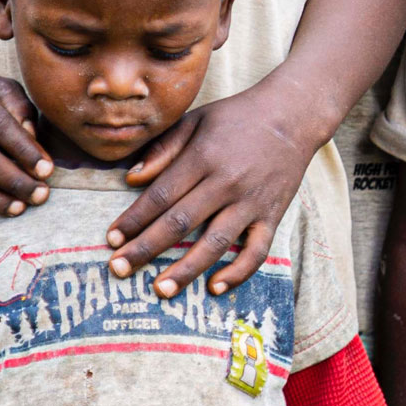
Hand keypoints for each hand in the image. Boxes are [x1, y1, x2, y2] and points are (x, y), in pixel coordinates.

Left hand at [106, 86, 321, 297]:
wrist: (294, 115)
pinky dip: (238, 272)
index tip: (111, 239)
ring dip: (186, 269)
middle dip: (145, 248)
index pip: (160, 195)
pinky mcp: (273, 215)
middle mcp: (226, 182)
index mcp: (203, 157)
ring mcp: (251, 202)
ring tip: (160, 290)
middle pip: (180, 223)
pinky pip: (257, 251)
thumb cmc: (238, 117)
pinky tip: (215, 288)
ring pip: (215, 243)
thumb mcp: (195, 119)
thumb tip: (131, 179)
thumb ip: (163, 148)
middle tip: (118, 269)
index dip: (133, 219)